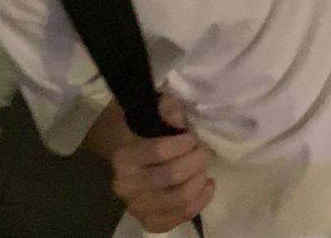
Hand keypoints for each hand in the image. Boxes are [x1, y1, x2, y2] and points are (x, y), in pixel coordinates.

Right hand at [111, 94, 214, 233]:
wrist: (124, 156)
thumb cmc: (139, 129)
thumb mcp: (150, 109)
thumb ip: (166, 108)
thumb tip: (178, 120)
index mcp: (123, 157)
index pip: (160, 151)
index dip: (184, 143)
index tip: (192, 137)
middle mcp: (126, 186)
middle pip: (173, 175)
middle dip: (196, 160)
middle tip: (202, 150)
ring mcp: (137, 208)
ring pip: (180, 198)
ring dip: (199, 180)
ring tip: (204, 167)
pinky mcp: (150, 221)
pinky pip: (181, 216)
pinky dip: (200, 201)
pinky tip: (207, 185)